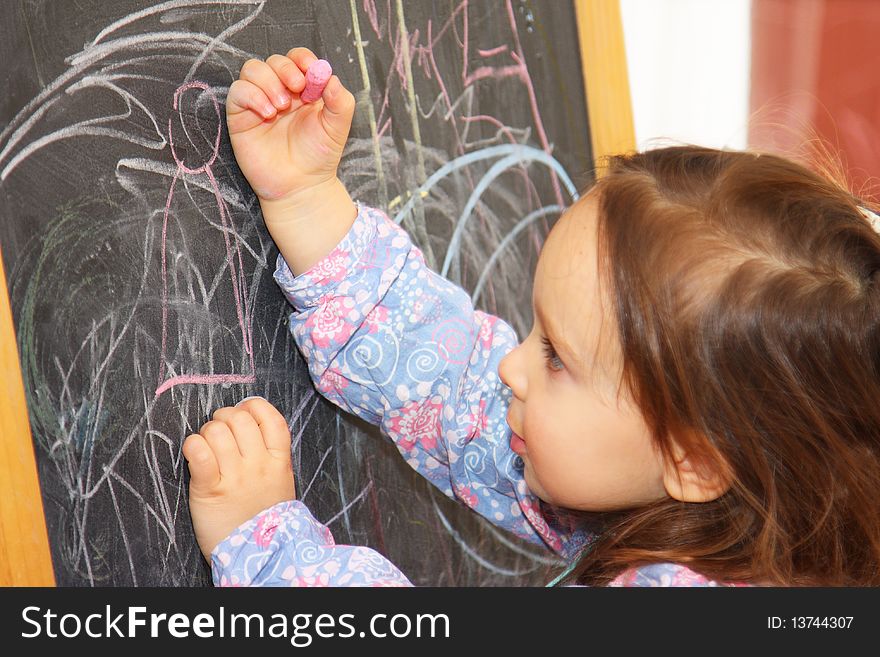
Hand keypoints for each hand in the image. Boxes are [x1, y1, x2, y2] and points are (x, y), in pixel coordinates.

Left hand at [183, 397, 294, 560]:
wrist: (255, 555)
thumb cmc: (262, 517)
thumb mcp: (280, 482)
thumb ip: (270, 455)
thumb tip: (250, 422)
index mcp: (278, 461)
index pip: (270, 416)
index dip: (252, 406)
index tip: (243, 411)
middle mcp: (258, 465)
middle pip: (239, 418)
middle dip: (223, 417)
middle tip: (219, 430)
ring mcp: (235, 477)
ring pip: (216, 431)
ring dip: (206, 432)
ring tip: (206, 445)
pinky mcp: (209, 489)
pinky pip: (199, 452)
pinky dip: (192, 445)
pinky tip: (194, 452)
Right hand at [226, 47, 355, 202]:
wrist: (300, 186)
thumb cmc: (319, 156)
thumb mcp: (337, 127)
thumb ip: (340, 101)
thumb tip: (332, 78)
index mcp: (303, 90)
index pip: (297, 59)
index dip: (302, 58)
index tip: (310, 69)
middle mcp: (279, 91)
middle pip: (274, 61)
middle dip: (285, 69)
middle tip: (297, 88)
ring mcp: (258, 102)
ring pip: (252, 70)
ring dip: (268, 82)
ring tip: (282, 107)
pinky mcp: (240, 116)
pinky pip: (238, 91)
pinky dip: (252, 95)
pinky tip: (267, 112)